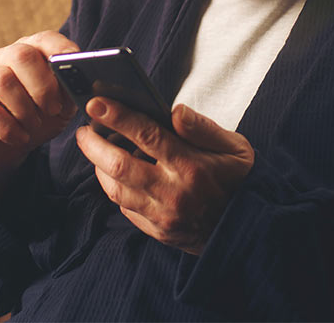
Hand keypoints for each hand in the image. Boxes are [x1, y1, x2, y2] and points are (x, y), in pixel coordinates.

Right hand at [0, 31, 79, 197]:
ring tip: (35, 125)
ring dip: (26, 109)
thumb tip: (87, 85)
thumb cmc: (36, 119)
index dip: (62, 50)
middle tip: (53, 109)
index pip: (45, 39)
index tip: (76, 68)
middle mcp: (2, 58)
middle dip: (43, 85)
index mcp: (29, 52)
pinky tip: (20, 138)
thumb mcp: (61, 106)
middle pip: (22, 55)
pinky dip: (10, 128)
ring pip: (3, 81)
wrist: (5, 149)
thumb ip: (71, 92)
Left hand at [75, 98, 254, 254]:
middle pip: (119, 165)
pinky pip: (125, 208)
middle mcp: (173, 192)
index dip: (117, 116)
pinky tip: (112, 174)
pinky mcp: (158, 231)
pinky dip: (114, 189)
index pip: (147, 135)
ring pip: (116, 189)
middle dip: (93, 144)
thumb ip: (203, 128)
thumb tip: (174, 111)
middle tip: (84, 129)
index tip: (95, 102)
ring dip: (98, 166)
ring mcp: (163, 215)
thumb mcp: (236, 148)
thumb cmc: (241, 182)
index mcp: (192, 166)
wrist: (250, 230)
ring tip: (94, 148)